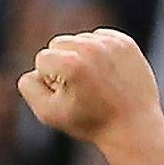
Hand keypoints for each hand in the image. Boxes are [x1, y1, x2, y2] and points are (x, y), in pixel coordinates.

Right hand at [17, 28, 163, 149]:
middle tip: (81, 88)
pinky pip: (99, 38)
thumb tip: (35, 69)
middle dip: (63, 64)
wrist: (133, 126)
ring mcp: (111, 43)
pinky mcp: (125, 42)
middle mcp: (91, 48)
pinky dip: (98, 53)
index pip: (42, 59)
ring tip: (95, 82)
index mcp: (71, 64)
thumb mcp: (49, 113)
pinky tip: (106, 73)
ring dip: (81, 57)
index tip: (68, 96)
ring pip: (79, 39)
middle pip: (58, 43)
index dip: (50, 81)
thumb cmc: (89, 123)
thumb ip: (29, 87)